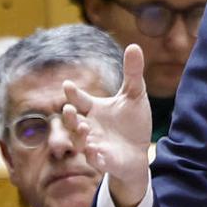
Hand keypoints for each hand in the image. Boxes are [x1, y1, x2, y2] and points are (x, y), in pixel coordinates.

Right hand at [62, 44, 152, 206]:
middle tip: (69, 109)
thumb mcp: (134, 95)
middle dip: (70, 116)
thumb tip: (134, 45)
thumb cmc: (133, 123)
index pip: (79, 99)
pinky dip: (93, 155)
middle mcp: (89, 126)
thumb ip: (132, 72)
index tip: (67, 85)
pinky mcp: (103, 160)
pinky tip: (95, 150)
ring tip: (85, 127)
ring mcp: (94, 144)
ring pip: (79, 141)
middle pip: (73, 121)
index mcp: (93, 109)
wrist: (139, 152)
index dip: (73, 93)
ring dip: (79, 135)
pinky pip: (94, 159)